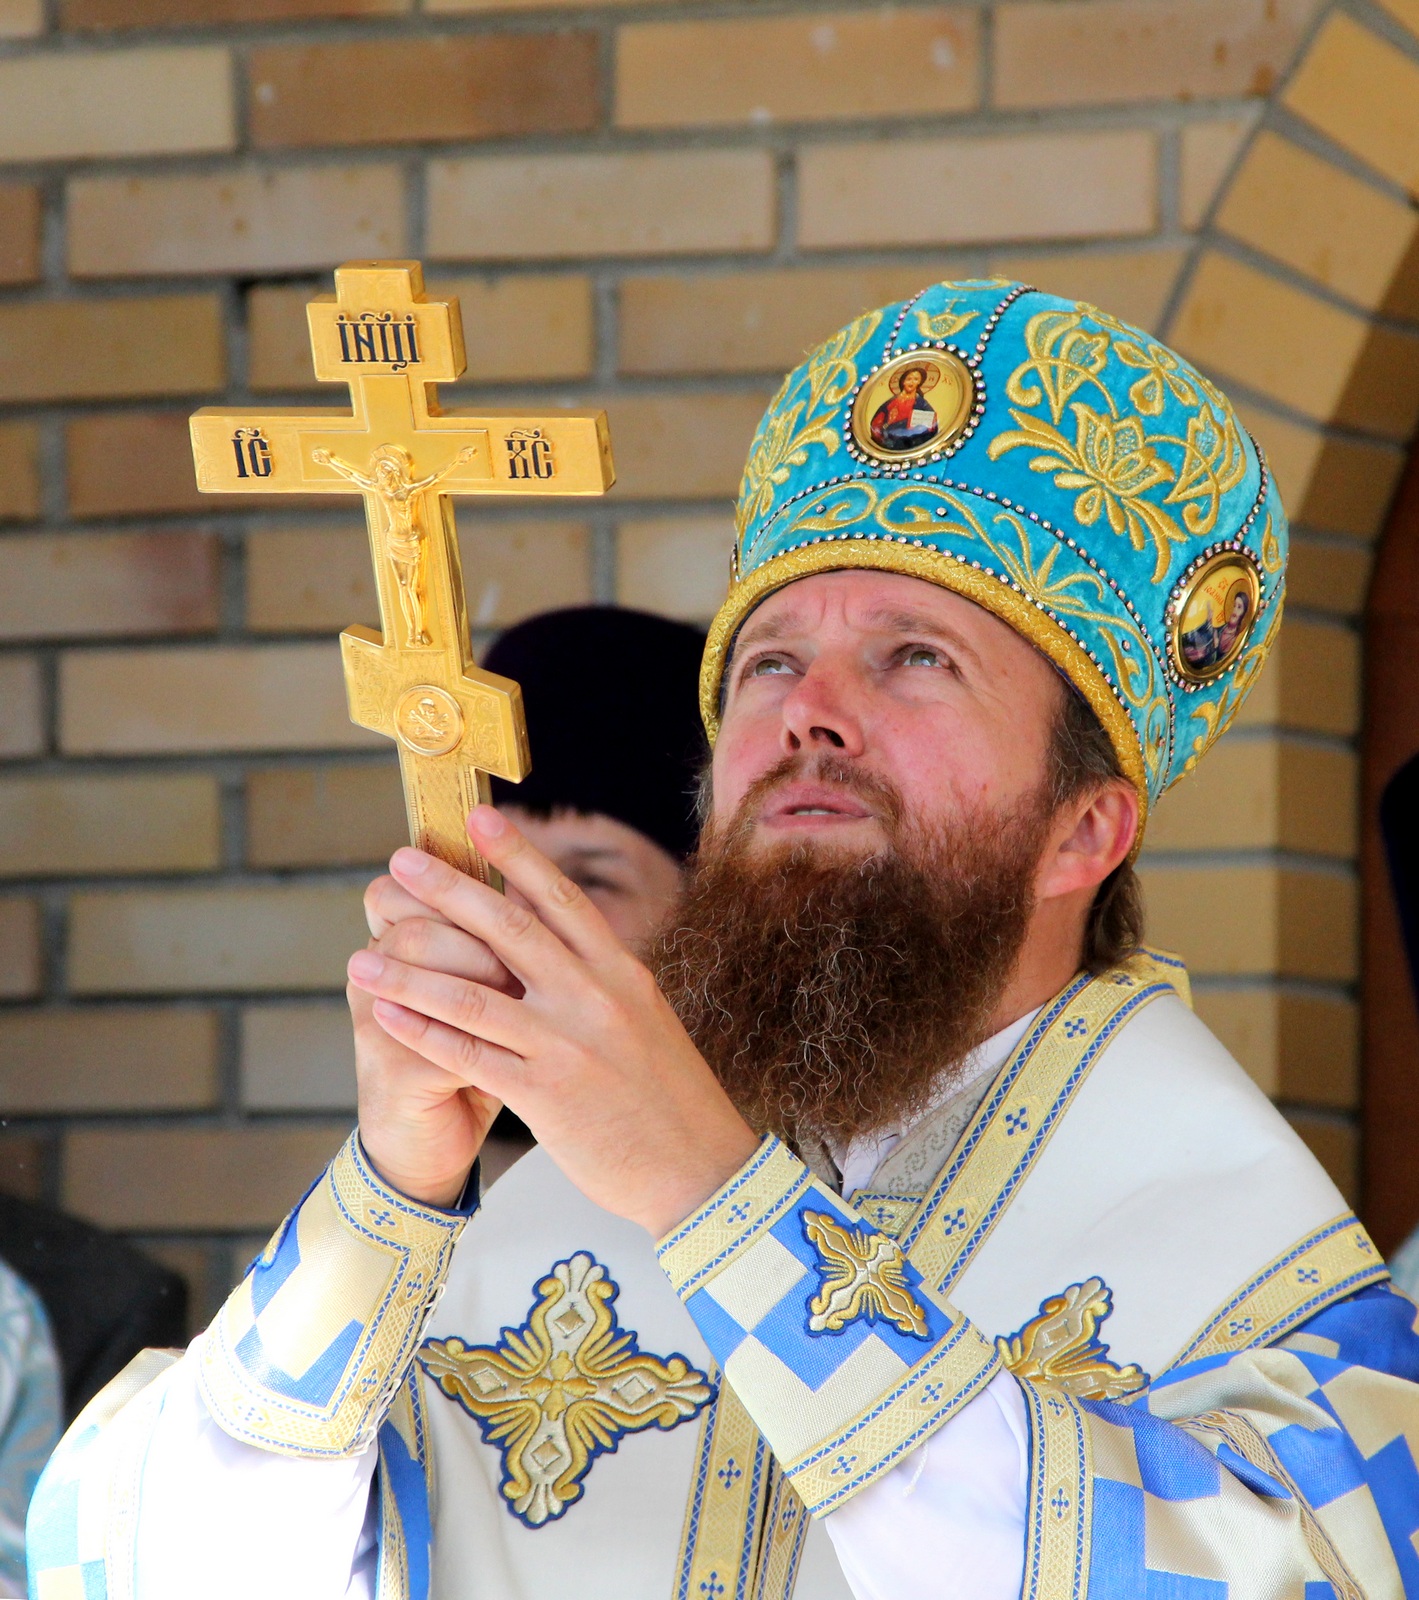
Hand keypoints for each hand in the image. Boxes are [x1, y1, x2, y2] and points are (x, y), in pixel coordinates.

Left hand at [346, 807, 759, 1237]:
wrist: (701, 1172)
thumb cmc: (673, 1099)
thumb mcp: (647, 1020)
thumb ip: (603, 982)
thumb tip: (562, 945)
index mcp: (622, 973)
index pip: (562, 900)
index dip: (517, 855)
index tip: (478, 818)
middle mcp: (595, 998)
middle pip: (510, 930)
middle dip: (449, 892)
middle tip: (401, 862)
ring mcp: (568, 1046)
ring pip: (474, 996)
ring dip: (411, 972)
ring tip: (362, 955)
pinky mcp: (546, 1097)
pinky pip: (469, 1057)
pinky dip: (422, 1033)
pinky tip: (385, 1015)